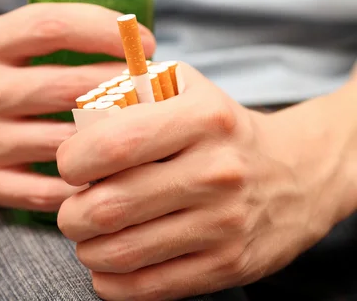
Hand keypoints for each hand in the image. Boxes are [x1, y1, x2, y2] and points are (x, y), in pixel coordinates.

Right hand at [0, 3, 154, 211]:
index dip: (107, 31)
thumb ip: (76, 31)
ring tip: (145, 129)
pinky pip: (50, 188)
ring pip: (63, 141)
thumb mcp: (30, 39)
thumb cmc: (21, 70)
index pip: (52, 27)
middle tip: (156, 90)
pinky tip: (116, 169)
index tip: (146, 43)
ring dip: (112, 138)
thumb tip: (143, 44)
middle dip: (121, 87)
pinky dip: (88, 182)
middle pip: (65, 86)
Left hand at [57, 64, 333, 300]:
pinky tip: (106, 265)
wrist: (296, 172)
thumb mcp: (188, 87)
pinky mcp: (228, 264)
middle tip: (72, 206)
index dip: (74, 159)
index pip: (114, 144)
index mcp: (203, 118)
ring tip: (88, 233)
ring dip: (87, 248)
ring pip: (124, 251)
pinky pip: (151, 287)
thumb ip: (133, 86)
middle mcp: (216, 170)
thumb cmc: (225, 127)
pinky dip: (112, 282)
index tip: (71, 164)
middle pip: (111, 205)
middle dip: (71, 212)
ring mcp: (224, 222)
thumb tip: (80, 110)